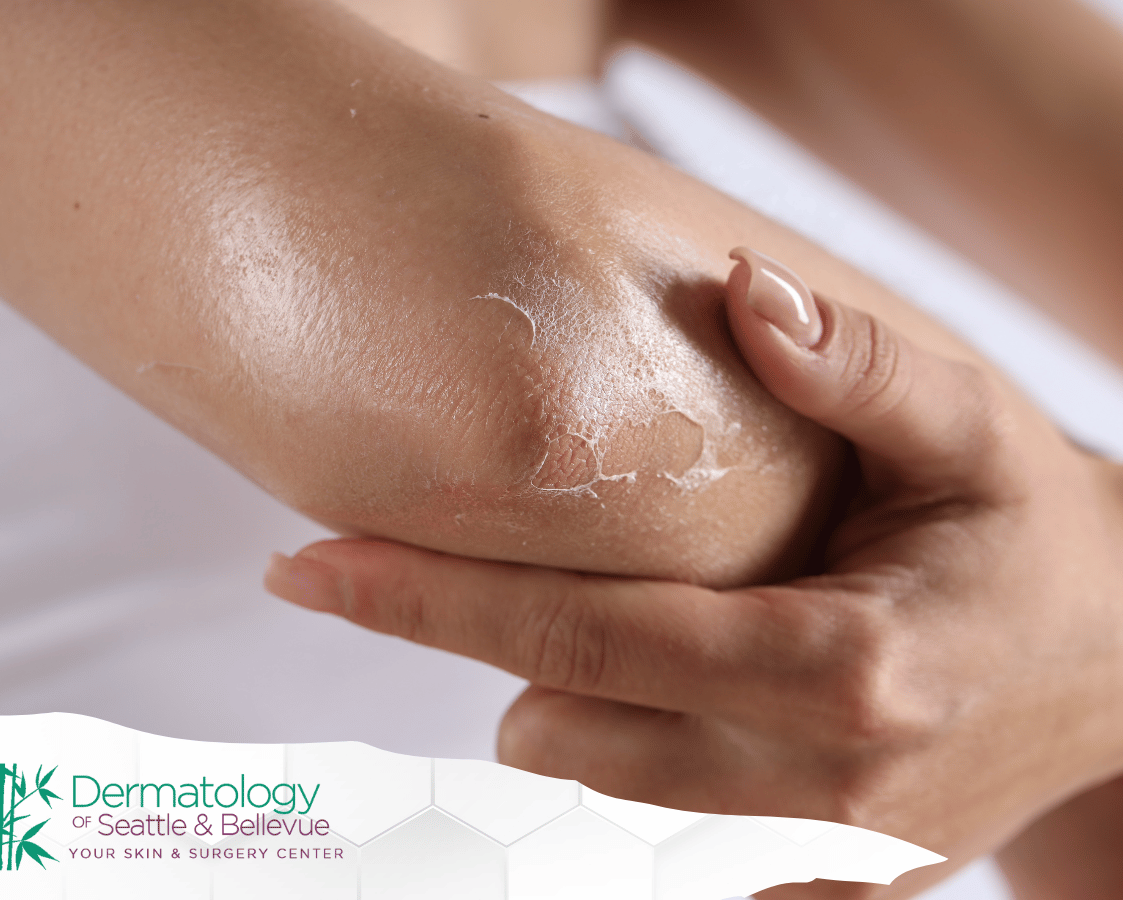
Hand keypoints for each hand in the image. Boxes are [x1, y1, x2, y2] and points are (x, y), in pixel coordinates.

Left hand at [265, 250, 1122, 897]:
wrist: (1113, 674)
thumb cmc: (1026, 534)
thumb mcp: (973, 426)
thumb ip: (858, 364)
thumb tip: (741, 293)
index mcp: (848, 668)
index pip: (585, 640)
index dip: (431, 600)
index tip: (308, 562)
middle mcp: (823, 791)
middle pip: (558, 742)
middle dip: (511, 662)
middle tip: (544, 581)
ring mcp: (818, 865)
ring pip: (587, 815)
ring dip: (564, 724)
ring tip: (621, 643)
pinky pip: (647, 864)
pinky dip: (619, 793)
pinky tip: (662, 721)